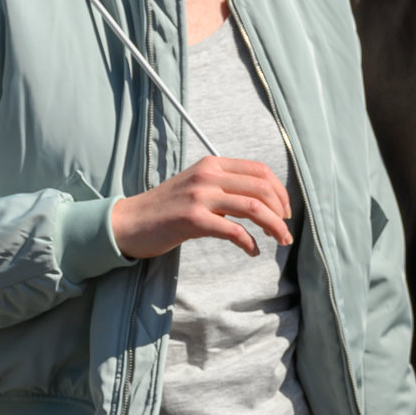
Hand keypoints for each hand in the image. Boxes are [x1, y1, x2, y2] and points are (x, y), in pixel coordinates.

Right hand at [109, 155, 291, 258]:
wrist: (129, 222)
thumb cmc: (166, 208)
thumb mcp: (197, 187)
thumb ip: (225, 187)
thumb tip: (262, 201)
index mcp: (212, 164)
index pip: (260, 170)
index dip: (280, 191)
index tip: (286, 211)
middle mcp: (208, 175)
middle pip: (261, 188)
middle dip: (281, 212)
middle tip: (286, 232)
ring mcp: (199, 196)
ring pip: (253, 207)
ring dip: (274, 226)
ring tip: (280, 241)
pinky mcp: (192, 219)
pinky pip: (233, 231)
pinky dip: (250, 242)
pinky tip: (253, 251)